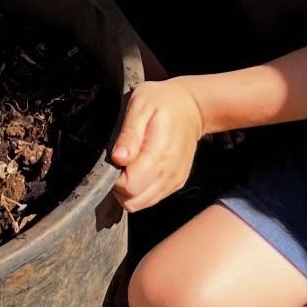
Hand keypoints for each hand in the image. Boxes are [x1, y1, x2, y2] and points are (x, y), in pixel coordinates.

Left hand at [110, 80, 204, 211]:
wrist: (192, 107)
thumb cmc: (164, 102)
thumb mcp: (141, 106)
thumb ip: (129, 134)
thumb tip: (118, 159)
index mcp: (159, 155)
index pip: (130, 187)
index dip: (114, 178)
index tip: (114, 159)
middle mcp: (169, 173)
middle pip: (134, 201)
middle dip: (119, 186)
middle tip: (120, 160)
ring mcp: (174, 181)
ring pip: (141, 204)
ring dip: (129, 190)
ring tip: (129, 163)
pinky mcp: (176, 182)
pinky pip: (152, 198)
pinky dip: (141, 190)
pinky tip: (139, 168)